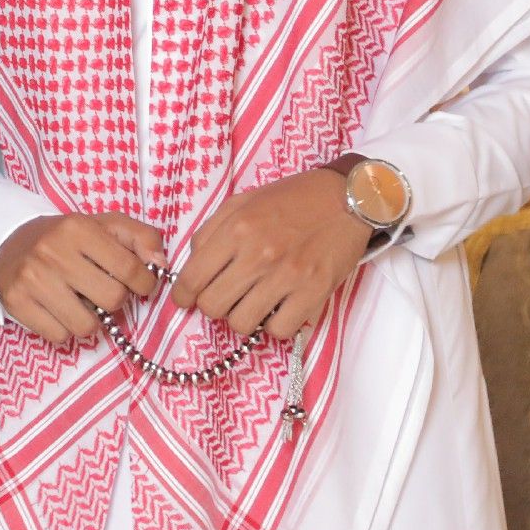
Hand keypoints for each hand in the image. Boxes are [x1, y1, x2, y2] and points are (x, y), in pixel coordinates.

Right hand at [0, 212, 165, 345]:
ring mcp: (33, 280)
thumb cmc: (67, 238)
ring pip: (86, 326)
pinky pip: (59, 337)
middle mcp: (53, 253)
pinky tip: (59, 311)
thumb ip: (140, 237)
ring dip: (90, 320)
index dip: (144, 282)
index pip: (130, 268)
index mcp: (78, 229)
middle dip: (114, 300)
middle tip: (102, 292)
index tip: (139, 283)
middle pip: (112, 299)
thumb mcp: (104, 225)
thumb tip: (161, 264)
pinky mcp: (17, 303)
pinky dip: (64, 329)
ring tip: (81, 303)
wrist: (10, 242)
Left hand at [168, 167, 372, 341]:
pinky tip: (278, 309)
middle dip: (213, 305)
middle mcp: (258, 254)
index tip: (186, 300)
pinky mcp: (314, 292)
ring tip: (253, 302)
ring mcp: (287, 276)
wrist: (346, 198)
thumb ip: (211, 231)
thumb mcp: (241, 202)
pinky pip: (279, 331)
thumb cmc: (291, 199)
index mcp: (236, 229)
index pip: (192, 278)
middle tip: (226, 296)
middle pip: (213, 306)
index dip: (183, 296)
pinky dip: (275, 326)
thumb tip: (192, 265)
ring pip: (242, 324)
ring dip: (243, 317)